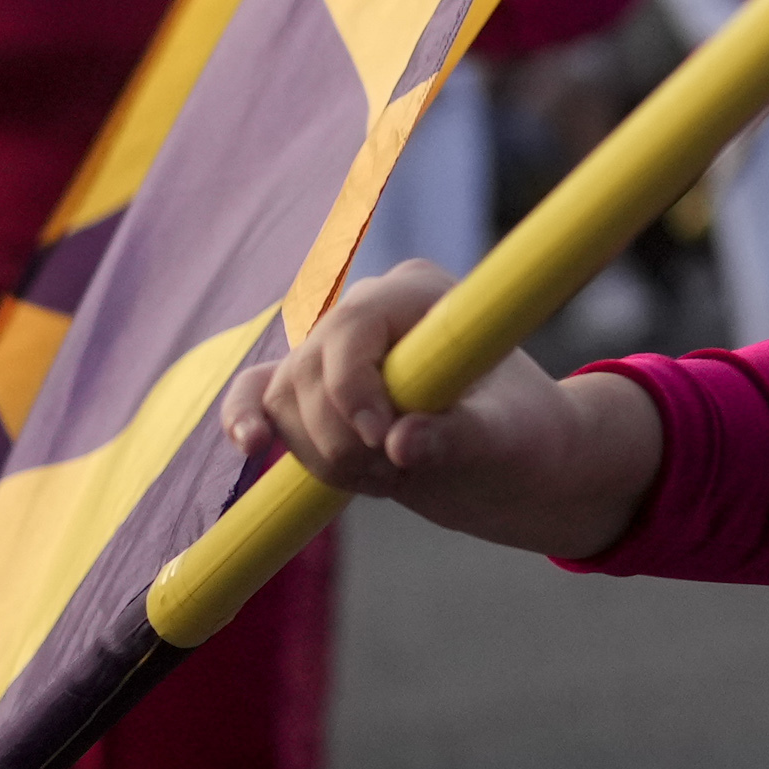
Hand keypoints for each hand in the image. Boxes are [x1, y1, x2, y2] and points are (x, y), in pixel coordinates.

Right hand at [218, 258, 663, 560]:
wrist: (515, 456)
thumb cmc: (521, 436)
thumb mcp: (504, 440)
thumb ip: (458, 437)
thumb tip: (404, 442)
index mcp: (419, 292)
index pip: (352, 328)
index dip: (354, 389)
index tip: (387, 442)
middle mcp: (369, 306)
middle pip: (310, 370)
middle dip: (343, 437)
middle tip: (399, 474)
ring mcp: (335, 346)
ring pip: (284, 397)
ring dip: (323, 453)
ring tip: (387, 477)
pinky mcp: (314, 386)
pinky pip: (258, 392)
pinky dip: (248, 418)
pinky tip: (250, 444)